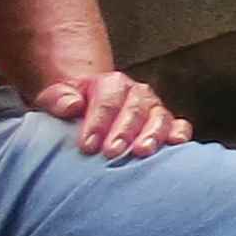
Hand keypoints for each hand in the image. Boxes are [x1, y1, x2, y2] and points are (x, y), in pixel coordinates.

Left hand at [34, 70, 189, 161]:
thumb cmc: (72, 108)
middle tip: (112, 152)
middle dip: (124, 131)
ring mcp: (155, 108)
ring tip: (142, 151)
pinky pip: (180, 125)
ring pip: (160, 117)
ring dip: (153, 134)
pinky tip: (175, 144)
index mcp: (111, 83)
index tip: (87, 146)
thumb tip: (72, 105)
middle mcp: (137, 93)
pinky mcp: (169, 123)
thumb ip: (58, 99)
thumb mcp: (55, 97)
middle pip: (135, 109)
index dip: (98, 123)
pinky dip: (180, 133)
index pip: (107, 101)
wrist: (90, 108)